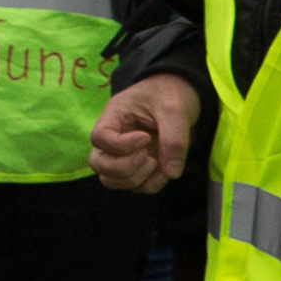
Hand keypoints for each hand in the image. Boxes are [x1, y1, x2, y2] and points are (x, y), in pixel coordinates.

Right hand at [90, 73, 198, 191]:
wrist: (182, 93)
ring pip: (112, 180)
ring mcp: (125, 154)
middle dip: (124, 168)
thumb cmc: (171, 94)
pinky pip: (135, 186)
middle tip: (148, 157)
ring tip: (157, 163)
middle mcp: (114, 138)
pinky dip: (150, 185)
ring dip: (135, 179)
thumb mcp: (174, 111)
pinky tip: (166, 170)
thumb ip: (174, 140)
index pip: (99, 138)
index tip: (146, 137)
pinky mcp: (139, 165)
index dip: (121, 146)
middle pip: (98, 164)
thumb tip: (171, 173)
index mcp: (114, 117)